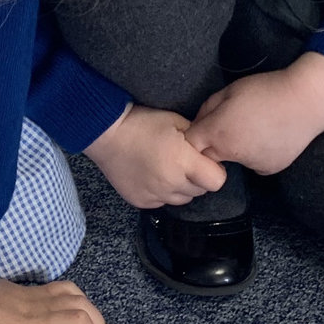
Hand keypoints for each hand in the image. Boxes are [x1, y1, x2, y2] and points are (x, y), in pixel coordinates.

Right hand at [85, 104, 227, 208]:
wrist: (106, 134)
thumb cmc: (143, 122)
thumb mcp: (177, 121)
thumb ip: (198, 139)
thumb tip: (211, 152)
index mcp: (183, 161)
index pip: (217, 181)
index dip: (214, 170)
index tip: (205, 161)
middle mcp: (171, 183)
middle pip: (200, 191)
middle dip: (197, 178)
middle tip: (184, 162)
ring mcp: (155, 195)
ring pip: (183, 199)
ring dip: (181, 187)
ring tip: (169, 169)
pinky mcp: (142, 202)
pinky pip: (163, 202)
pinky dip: (163, 192)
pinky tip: (153, 175)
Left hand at [184, 52, 323, 174]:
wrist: (307, 101)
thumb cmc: (266, 89)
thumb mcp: (231, 90)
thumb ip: (208, 108)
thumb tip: (199, 123)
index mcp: (217, 133)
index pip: (189, 145)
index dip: (193, 136)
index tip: (200, 129)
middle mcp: (231, 154)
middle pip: (208, 158)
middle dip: (211, 147)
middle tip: (227, 128)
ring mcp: (251, 165)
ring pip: (233, 161)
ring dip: (236, 149)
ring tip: (255, 128)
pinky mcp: (269, 169)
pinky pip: (254, 163)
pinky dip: (256, 153)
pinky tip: (269, 137)